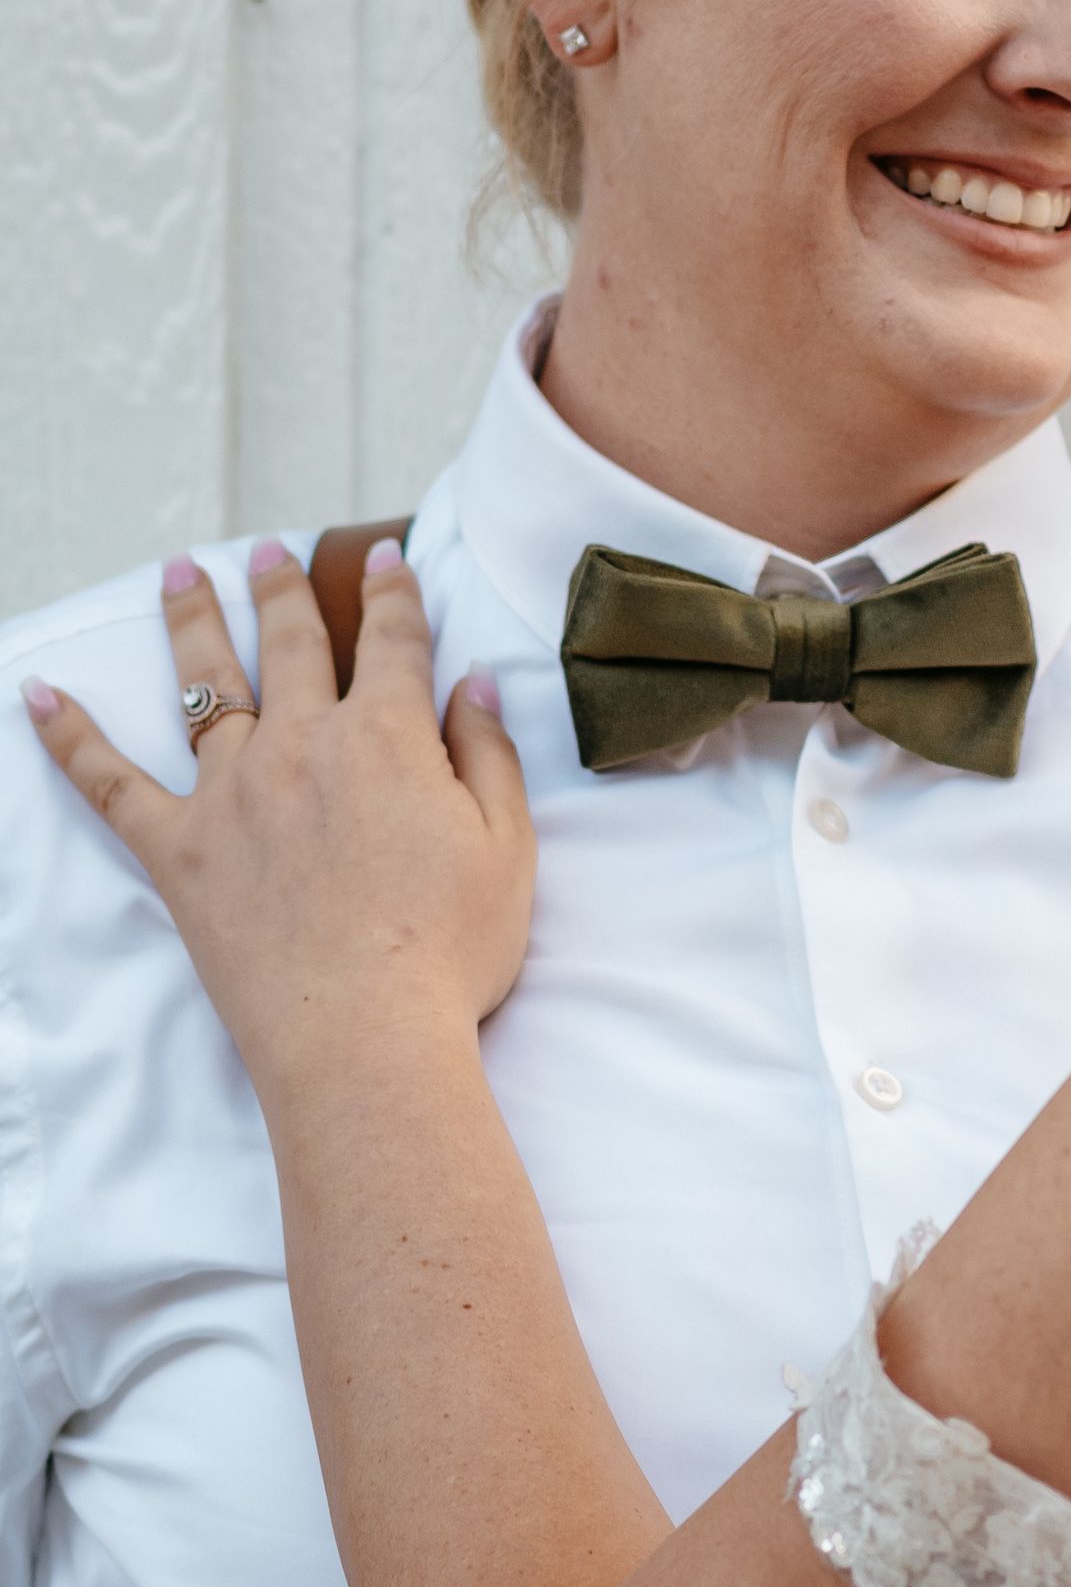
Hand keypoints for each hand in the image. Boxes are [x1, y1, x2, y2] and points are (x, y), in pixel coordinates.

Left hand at [21, 539, 534, 1107]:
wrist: (364, 1038)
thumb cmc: (449, 952)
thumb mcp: (507, 846)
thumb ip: (488, 753)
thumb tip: (473, 681)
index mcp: (388, 736)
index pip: (392, 639)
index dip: (393, 592)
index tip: (387, 556)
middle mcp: (303, 743)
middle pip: (291, 642)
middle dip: (281, 586)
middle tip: (267, 548)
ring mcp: (232, 792)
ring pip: (207, 684)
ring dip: (191, 619)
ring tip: (178, 571)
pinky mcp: (179, 850)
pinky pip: (111, 783)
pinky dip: (69, 737)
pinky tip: (37, 697)